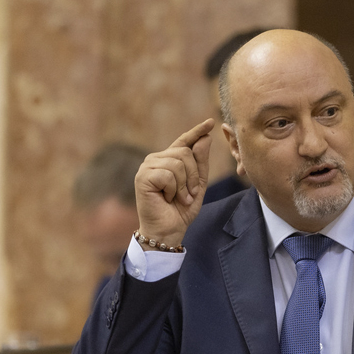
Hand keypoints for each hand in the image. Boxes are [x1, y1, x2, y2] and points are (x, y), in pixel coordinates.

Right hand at [134, 118, 213, 248]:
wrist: (168, 230)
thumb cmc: (181, 210)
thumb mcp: (198, 185)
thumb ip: (201, 162)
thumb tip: (205, 138)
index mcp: (168, 160)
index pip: (184, 141)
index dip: (197, 131)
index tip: (210, 122)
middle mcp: (156, 159)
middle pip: (184, 152)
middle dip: (193, 175)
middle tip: (189, 194)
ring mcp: (147, 167)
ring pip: (177, 163)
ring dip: (184, 185)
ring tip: (180, 198)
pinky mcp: (143, 177)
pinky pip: (168, 174)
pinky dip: (174, 189)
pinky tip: (167, 198)